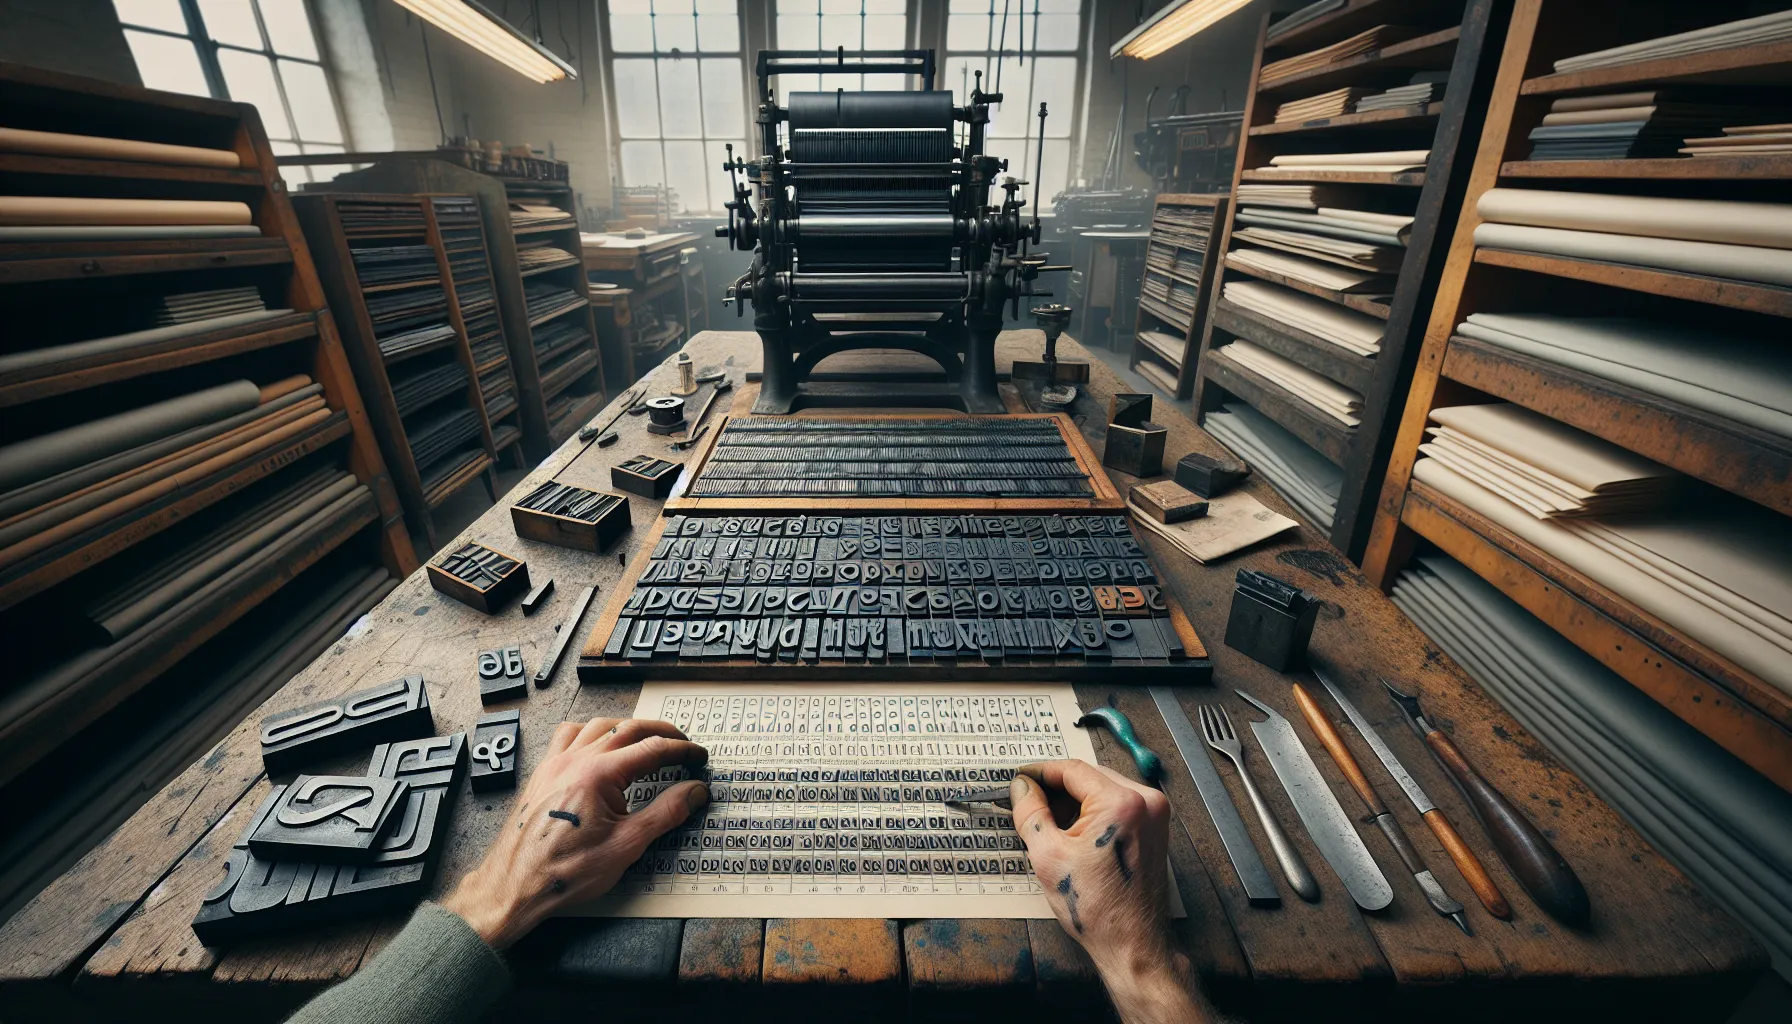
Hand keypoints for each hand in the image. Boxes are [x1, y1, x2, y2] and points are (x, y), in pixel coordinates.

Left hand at [442, 717, 708, 948]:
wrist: (515, 885)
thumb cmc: (565, 871)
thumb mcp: (627, 846)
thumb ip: (666, 813)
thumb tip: (695, 791)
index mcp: (598, 773)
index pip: (652, 749)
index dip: (682, 750)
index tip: (699, 756)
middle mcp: (575, 759)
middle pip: (628, 728)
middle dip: (661, 732)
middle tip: (683, 743)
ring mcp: (555, 762)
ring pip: (598, 725)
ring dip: (627, 727)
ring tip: (646, 739)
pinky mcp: (543, 772)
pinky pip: (568, 735)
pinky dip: (590, 731)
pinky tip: (598, 744)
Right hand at [1012, 760, 1204, 1023]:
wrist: (1132, 943)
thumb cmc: (1096, 908)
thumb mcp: (1048, 856)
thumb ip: (1031, 813)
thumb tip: (1022, 787)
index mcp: (1122, 803)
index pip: (1072, 770)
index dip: (1041, 773)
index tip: (1021, 779)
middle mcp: (1146, 800)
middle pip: (1089, 777)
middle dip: (1057, 788)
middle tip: (1029, 802)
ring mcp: (1155, 813)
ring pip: (1103, 789)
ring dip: (1074, 800)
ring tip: (1048, 822)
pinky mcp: (1156, 827)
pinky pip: (1117, 804)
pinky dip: (1093, 811)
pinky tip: (1073, 831)